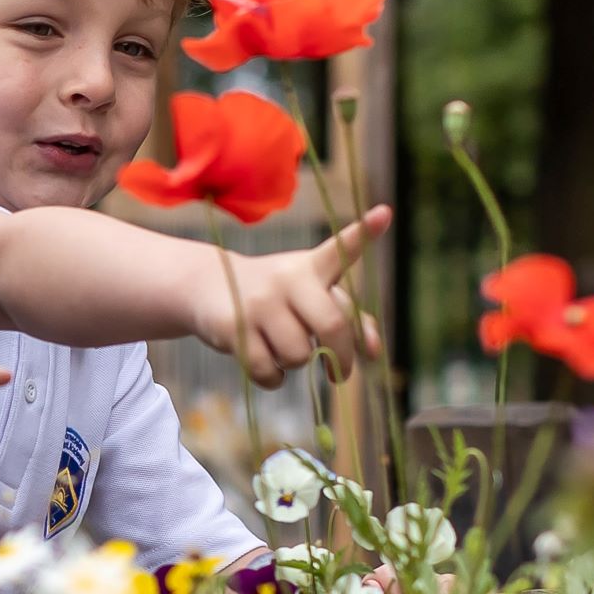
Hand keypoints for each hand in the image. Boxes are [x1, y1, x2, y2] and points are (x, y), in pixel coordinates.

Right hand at [192, 205, 389, 387]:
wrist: (208, 287)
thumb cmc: (275, 296)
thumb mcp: (309, 295)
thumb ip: (347, 319)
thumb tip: (374, 352)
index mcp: (311, 267)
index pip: (339, 250)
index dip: (363, 234)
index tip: (384, 214)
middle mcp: (287, 279)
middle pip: (332, 325)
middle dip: (341, 357)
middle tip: (340, 373)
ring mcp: (259, 303)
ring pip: (298, 355)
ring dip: (297, 364)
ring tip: (284, 350)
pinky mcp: (234, 327)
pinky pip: (268, 371)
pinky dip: (274, 379)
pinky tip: (270, 368)